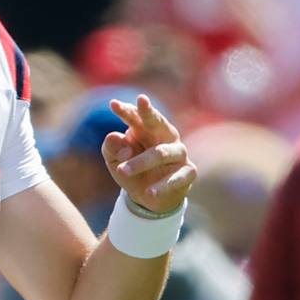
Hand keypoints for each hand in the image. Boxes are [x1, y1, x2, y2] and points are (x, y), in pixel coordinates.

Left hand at [103, 94, 196, 214]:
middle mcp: (164, 136)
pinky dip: (163, 185)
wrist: (149, 199)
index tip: (113, 104)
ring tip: (122, 172)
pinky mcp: (188, 172)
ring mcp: (178, 153)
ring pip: (161, 152)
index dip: (126, 110)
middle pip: (157, 121)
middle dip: (149, 111)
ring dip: (141, 162)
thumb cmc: (132, 170)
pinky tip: (149, 192)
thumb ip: (112, 148)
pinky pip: (177, 176)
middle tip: (141, 100)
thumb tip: (114, 136)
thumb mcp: (115, 160)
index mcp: (144, 129)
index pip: (135, 116)